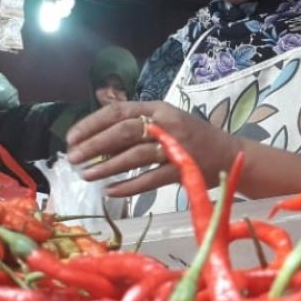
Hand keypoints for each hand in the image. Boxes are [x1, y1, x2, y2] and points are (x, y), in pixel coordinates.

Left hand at [65, 101, 238, 196]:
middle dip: (94, 144)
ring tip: (86, 175)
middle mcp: (166, 124)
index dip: (91, 124)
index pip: (118, 111)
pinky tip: (110, 192)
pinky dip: (129, 186)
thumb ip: (135, 119)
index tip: (71, 138)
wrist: (229, 153)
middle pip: (124, 131)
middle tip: (73, 158)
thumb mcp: (164, 120)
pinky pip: (151, 179)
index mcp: (158, 108)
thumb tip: (98, 115)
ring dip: (106, 166)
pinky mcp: (183, 170)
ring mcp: (176, 147)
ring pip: (135, 155)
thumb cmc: (191, 136)